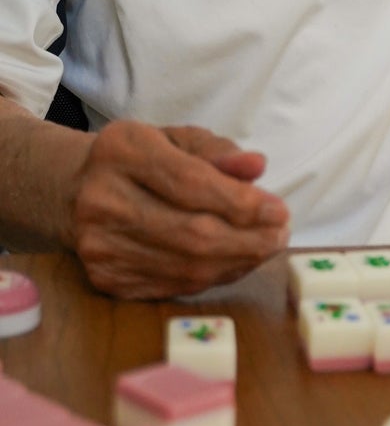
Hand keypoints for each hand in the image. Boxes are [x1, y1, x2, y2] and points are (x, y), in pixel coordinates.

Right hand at [68, 119, 289, 299]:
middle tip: (281, 235)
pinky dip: (215, 277)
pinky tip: (235, 262)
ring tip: (265, 247)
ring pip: (188, 267)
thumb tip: (257, 166)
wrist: (72, 192)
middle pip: (192, 233)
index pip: (193, 184)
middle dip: (249, 239)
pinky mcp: (106, 279)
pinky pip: (176, 286)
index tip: (280, 210)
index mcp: (122, 152)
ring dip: (239, 262)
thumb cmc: (139, 161)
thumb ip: (218, 151)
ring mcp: (100, 245)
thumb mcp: (176, 139)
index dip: (243, 203)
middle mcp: (102, 200)